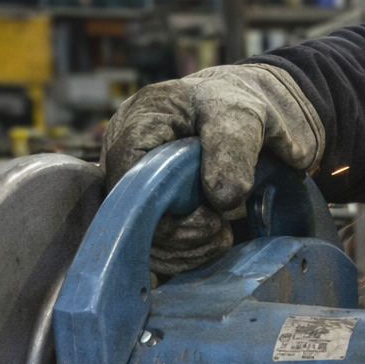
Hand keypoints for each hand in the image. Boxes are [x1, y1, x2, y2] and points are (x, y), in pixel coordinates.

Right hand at [101, 64, 325, 275]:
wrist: (240, 116)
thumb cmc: (234, 107)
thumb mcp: (241, 116)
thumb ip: (232, 150)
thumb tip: (223, 199)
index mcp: (137, 124)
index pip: (128, 181)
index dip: (163, 211)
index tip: (211, 218)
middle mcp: (123, 159)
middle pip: (130, 216)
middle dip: (180, 236)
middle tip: (220, 229)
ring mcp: (132, 188)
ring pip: (141, 239)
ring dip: (185, 251)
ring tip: (221, 235)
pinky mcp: (146, 210)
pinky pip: (154, 248)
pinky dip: (184, 256)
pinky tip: (212, 244)